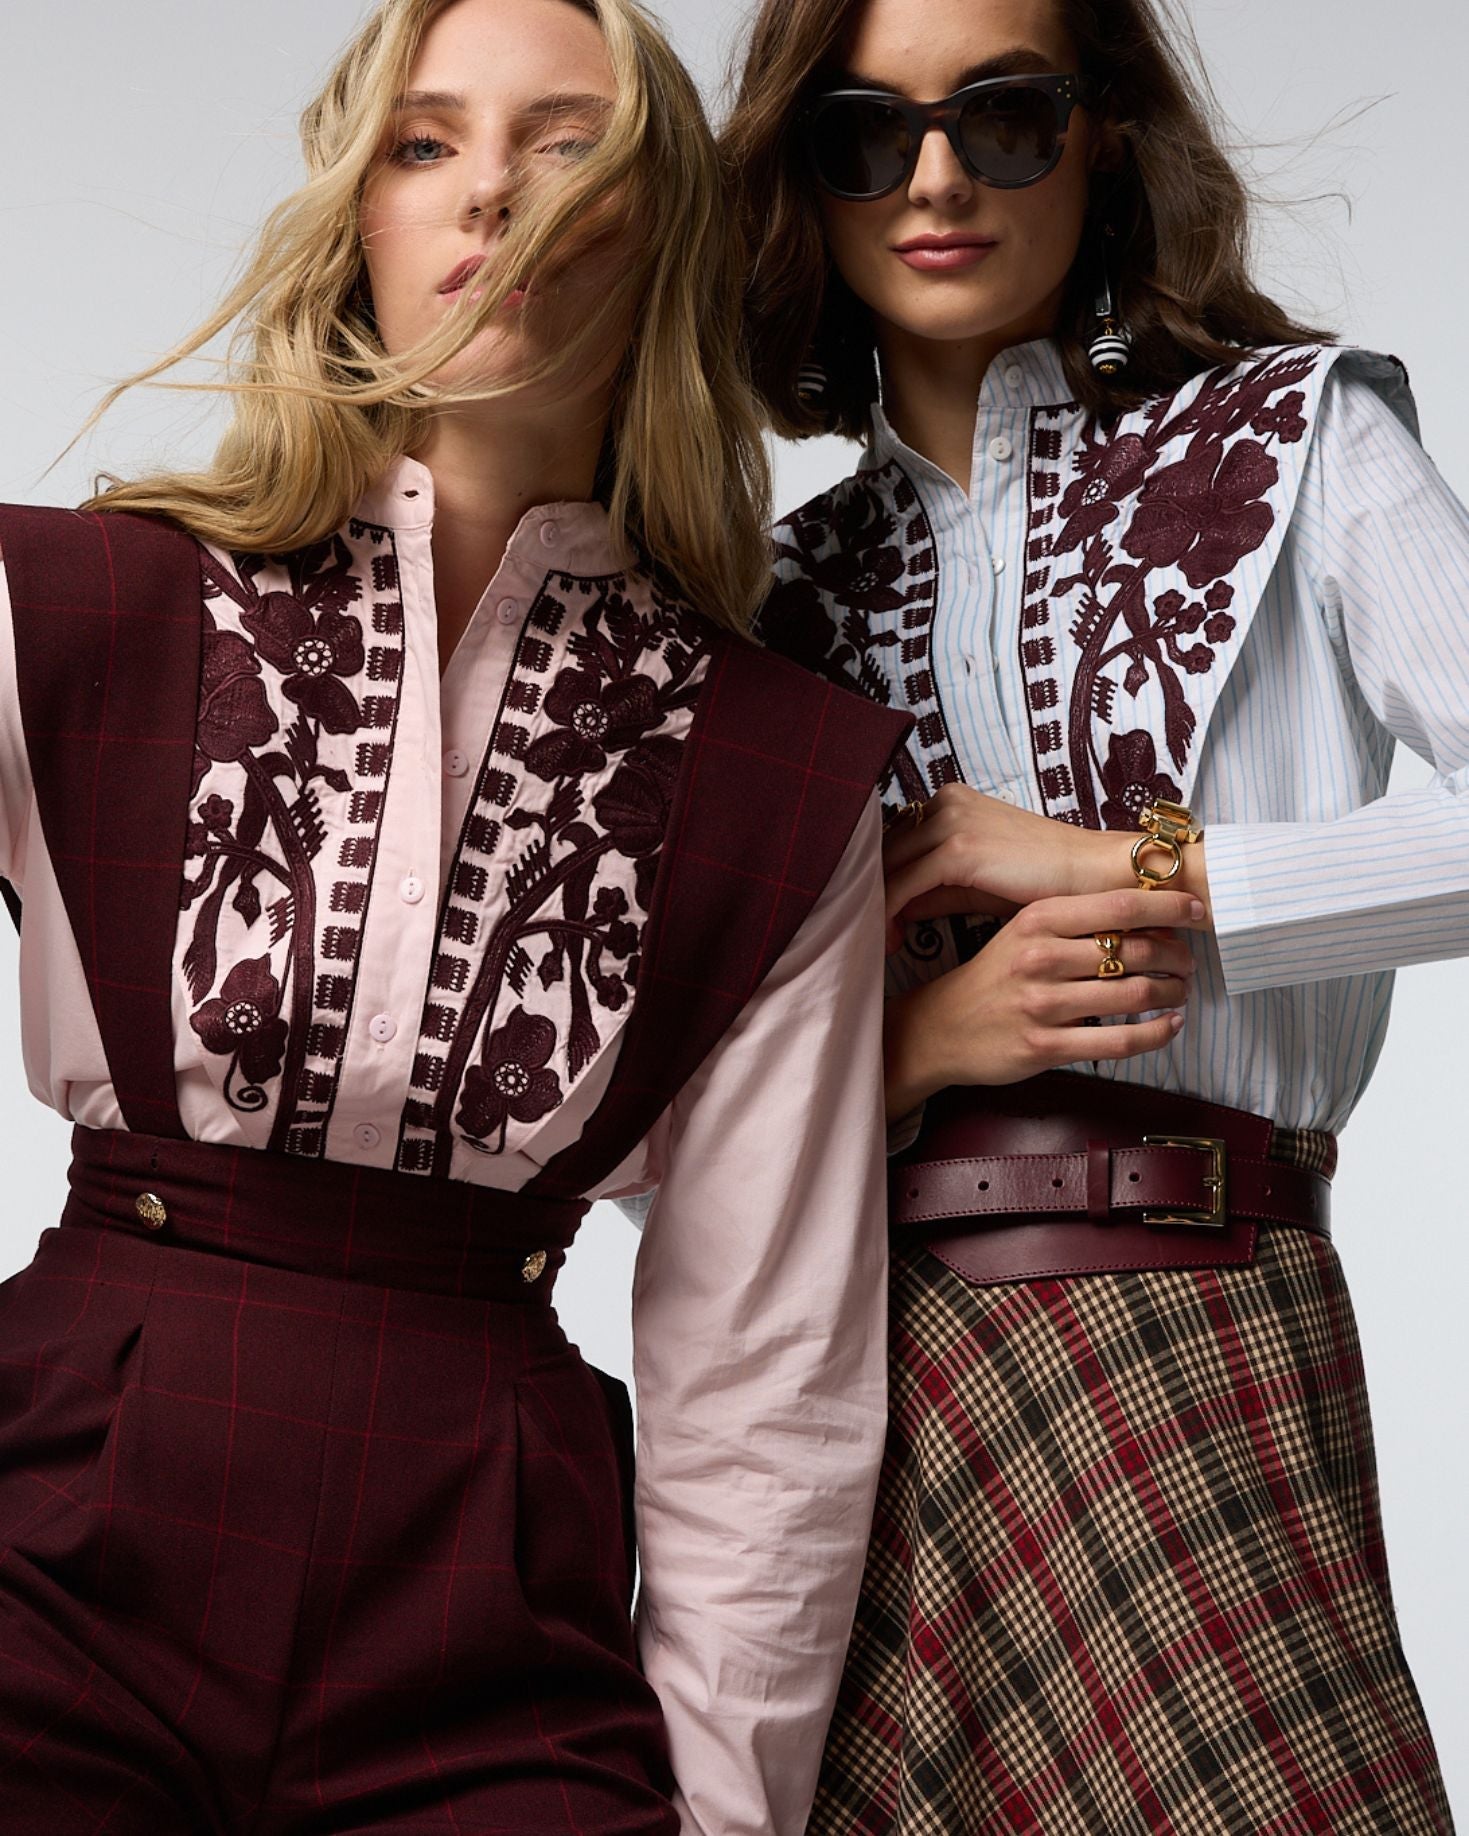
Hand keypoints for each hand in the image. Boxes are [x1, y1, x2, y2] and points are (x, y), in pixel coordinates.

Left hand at [883, 784, 1172, 950]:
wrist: (1096, 876)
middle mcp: (945, 803)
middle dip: (867, 894)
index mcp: (949, 802)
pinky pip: (903, 884)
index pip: (892, 840)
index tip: (868, 918)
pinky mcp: (958, 848)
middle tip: (859, 935)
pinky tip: (888, 941)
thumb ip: (934, 889)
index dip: (876, 880)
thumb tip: (892, 907)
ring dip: (872, 907)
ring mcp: (950, 821)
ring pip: (886, 867)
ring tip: (873, 944)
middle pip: (882, 851)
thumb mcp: (977, 884)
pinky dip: (887, 914)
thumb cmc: (1042, 883)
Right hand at [884, 888, 1205, 1121]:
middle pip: (1134, 950)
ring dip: (1170, 994)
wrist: (941, 1027)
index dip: (1168, 907)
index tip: (1196, 911)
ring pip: (1133, 995)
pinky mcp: (1044, 1047)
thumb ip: (1075, 921)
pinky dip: (1155, 1034)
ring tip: (1179, 993)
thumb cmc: (994, 977)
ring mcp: (1042, 1004)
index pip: (1119, 906)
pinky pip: (1118, 1041)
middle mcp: (1040, 958)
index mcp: (1037, 920)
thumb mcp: (1023, 932)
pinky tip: (1168, 1027)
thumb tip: (1146, 914)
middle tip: (1188, 963)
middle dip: (1175, 957)